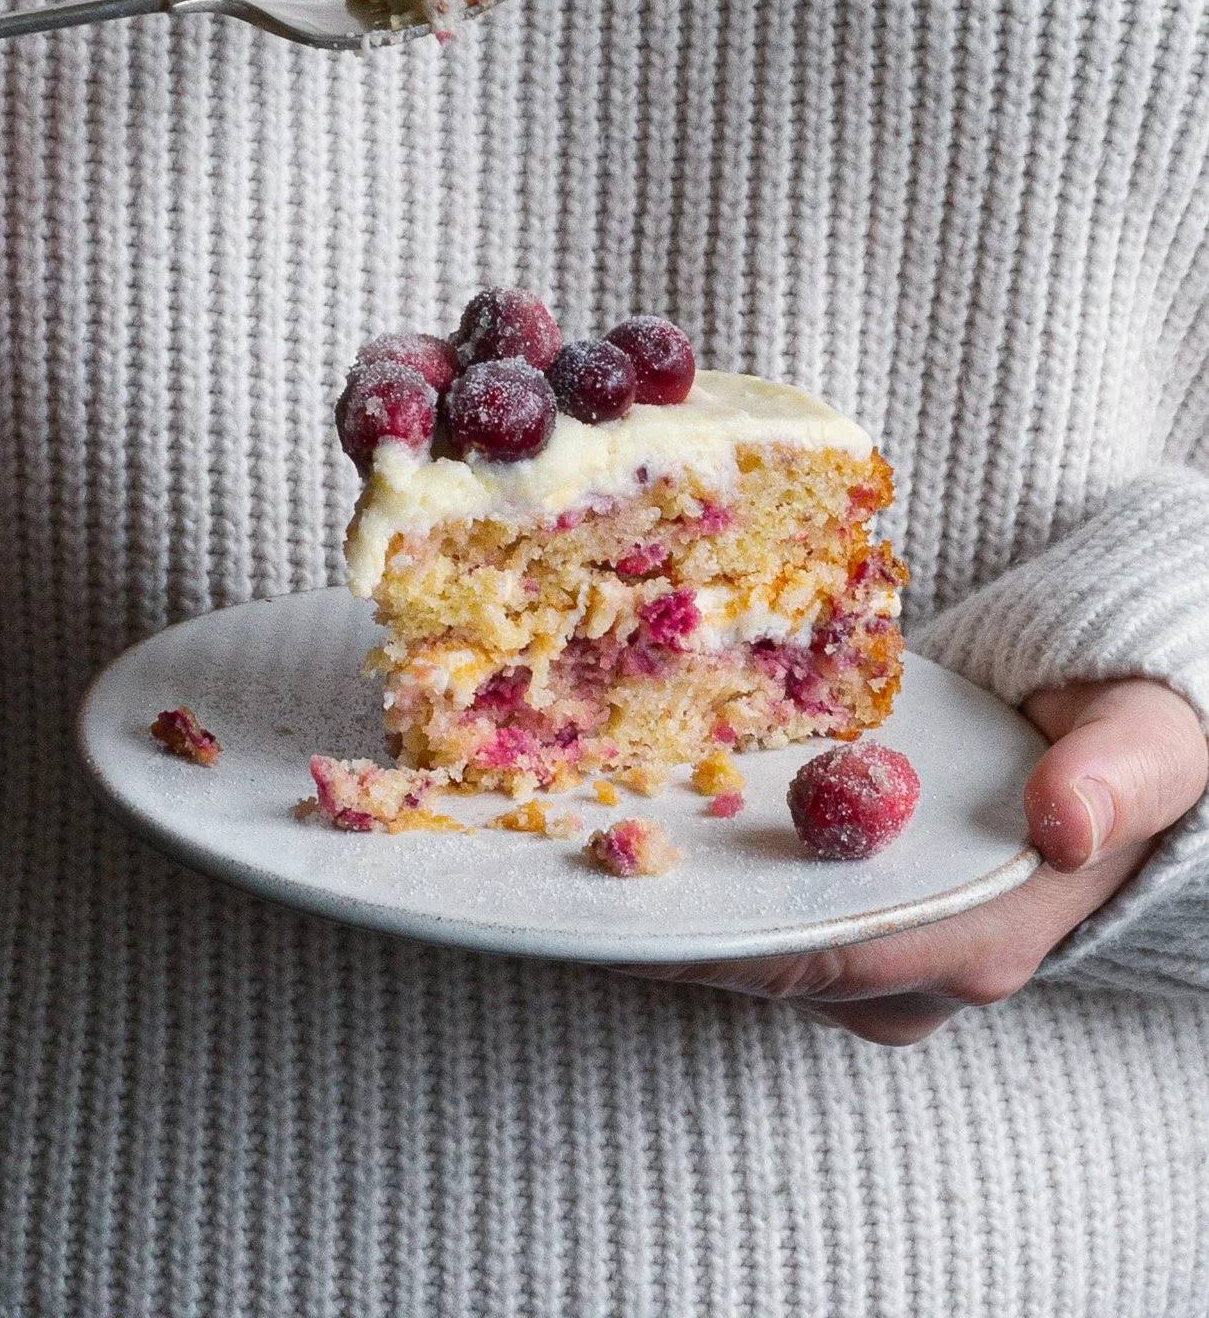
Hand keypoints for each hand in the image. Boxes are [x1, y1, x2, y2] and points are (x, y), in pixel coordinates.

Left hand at [625, 678, 1207, 1045]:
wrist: (1115, 745)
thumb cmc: (1129, 741)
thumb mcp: (1145, 742)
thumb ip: (1112, 777)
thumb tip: (1062, 823)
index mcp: (984, 939)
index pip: (832, 961)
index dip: (728, 945)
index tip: (635, 917)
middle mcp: (922, 967)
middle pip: (769, 961)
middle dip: (669, 923)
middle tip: (564, 867)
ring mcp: (880, 950)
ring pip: (753, 943)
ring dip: (670, 902)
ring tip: (567, 846)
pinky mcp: (848, 919)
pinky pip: (758, 912)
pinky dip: (695, 879)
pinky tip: (623, 828)